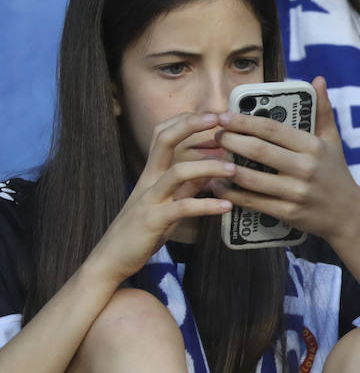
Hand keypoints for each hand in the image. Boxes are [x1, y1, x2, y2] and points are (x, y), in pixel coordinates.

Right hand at [87, 112, 235, 282]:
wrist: (112, 259)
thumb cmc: (143, 229)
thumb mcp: (167, 201)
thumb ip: (187, 185)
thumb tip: (211, 169)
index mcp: (151, 173)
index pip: (162, 133)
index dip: (185, 120)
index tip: (213, 113)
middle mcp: (148, 180)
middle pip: (163, 140)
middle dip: (191, 125)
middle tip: (222, 120)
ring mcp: (148, 199)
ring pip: (176, 173)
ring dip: (207, 167)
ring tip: (234, 168)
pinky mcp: (152, 221)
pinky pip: (181, 208)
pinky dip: (206, 205)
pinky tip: (226, 207)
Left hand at [211, 77, 359, 242]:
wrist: (348, 215)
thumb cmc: (336, 173)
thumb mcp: (333, 141)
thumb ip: (323, 110)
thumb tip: (318, 80)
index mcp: (313, 147)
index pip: (272, 129)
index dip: (244, 121)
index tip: (224, 116)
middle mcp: (305, 169)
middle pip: (258, 151)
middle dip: (231, 141)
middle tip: (216, 135)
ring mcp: (295, 192)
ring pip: (251, 178)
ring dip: (225, 167)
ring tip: (212, 158)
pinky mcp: (287, 213)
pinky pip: (252, 202)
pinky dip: (231, 193)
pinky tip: (218, 185)